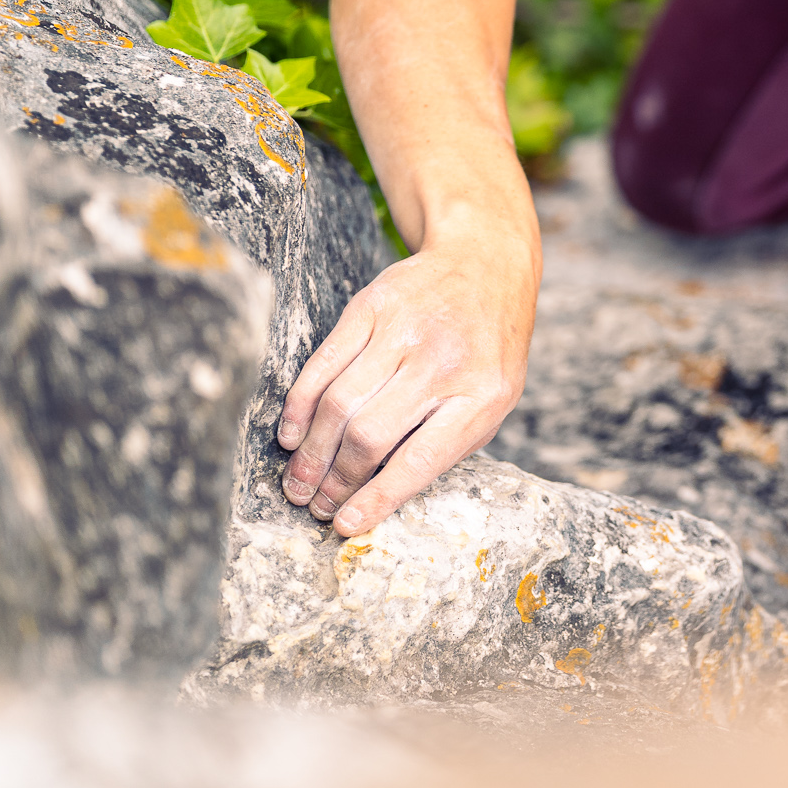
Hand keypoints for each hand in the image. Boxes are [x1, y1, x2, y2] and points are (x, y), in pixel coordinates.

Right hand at [277, 230, 536, 535]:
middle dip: (336, 480)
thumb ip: (450, 442)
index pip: (421, 458)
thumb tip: (384, 496)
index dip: (378, 496)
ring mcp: (405, 330)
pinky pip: (323, 363)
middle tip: (314, 505)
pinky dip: (301, 405)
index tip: (345, 524)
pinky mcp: (372, 306)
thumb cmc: (489, 348)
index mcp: (482, 395)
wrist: (487, 263)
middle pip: (370, 434)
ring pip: (340, 403)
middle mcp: (443, 362)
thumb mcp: (494, 398)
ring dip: (312, 452)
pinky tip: (293, 434)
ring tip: (298, 482)